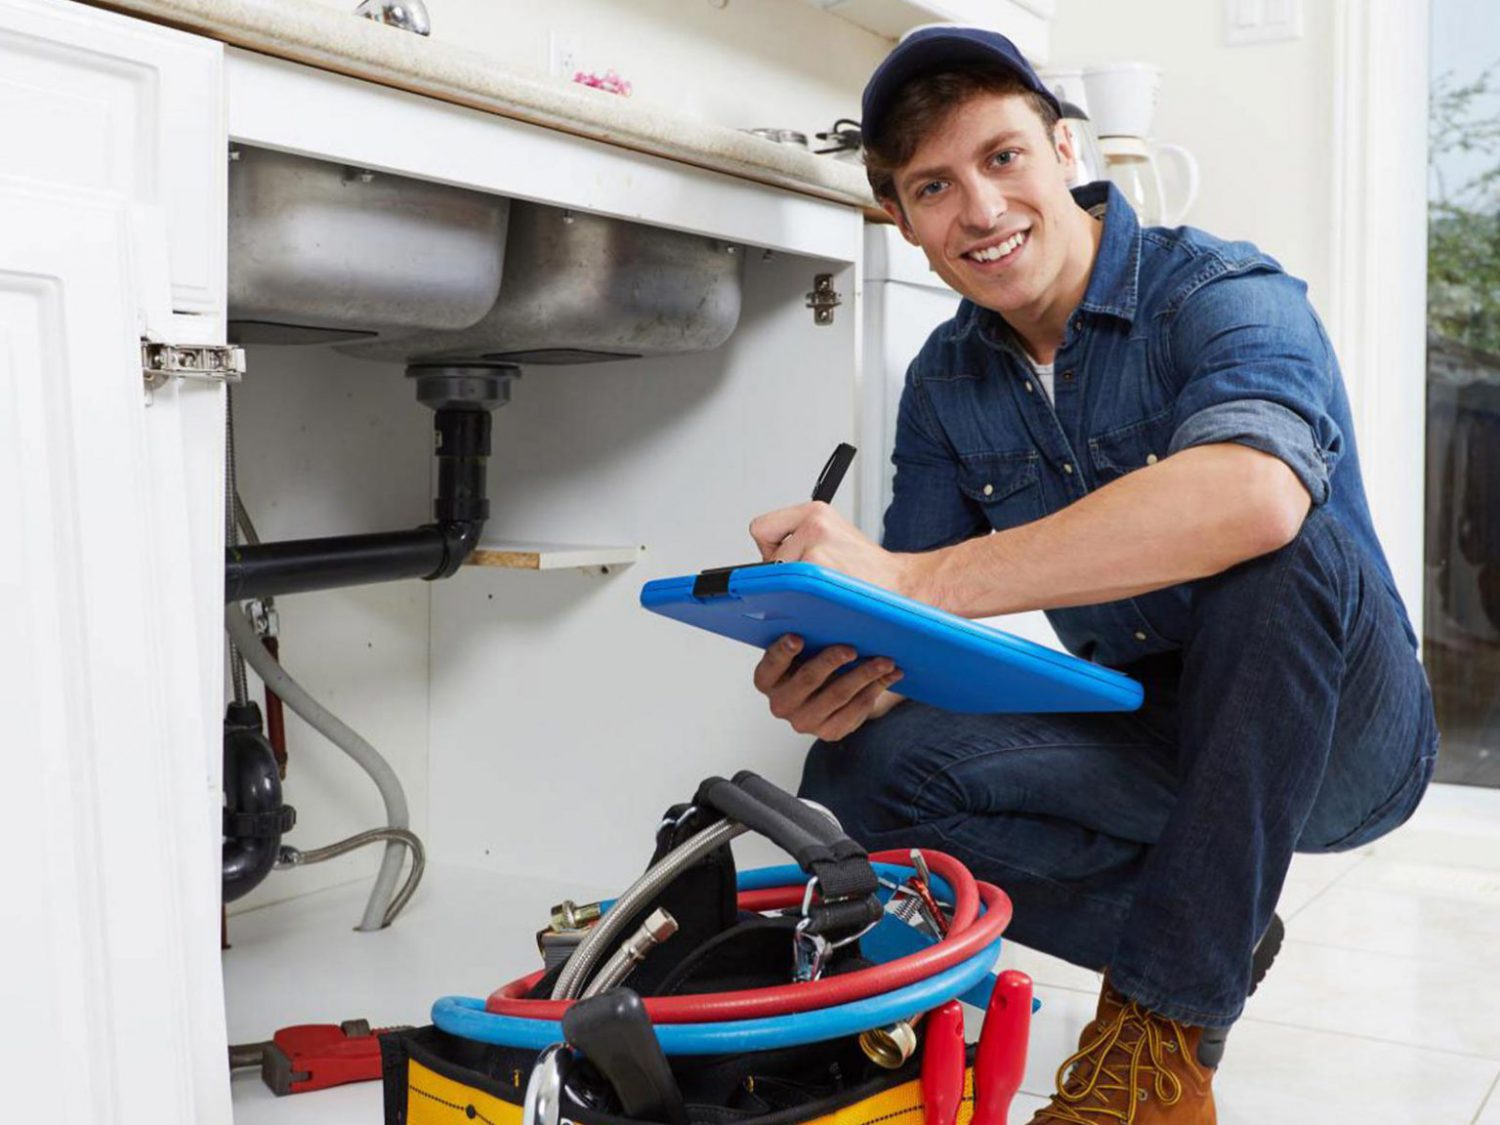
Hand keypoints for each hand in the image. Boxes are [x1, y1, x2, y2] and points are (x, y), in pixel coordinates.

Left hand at [749, 501, 918, 595]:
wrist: (905, 586)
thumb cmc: (869, 572)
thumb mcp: (835, 538)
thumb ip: (800, 541)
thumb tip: (762, 569)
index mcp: (816, 512)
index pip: (763, 530)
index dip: (773, 552)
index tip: (786, 565)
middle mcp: (815, 523)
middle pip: (768, 559)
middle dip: (785, 576)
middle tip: (817, 583)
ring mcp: (816, 547)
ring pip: (779, 579)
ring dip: (796, 591)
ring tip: (826, 592)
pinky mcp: (819, 571)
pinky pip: (790, 594)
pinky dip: (803, 603)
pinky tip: (826, 601)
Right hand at [753, 634, 903, 740]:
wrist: (828, 692)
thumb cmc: (813, 659)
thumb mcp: (805, 646)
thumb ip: (808, 630)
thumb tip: (825, 603)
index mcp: (767, 679)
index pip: (770, 665)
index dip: (783, 651)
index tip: (797, 638)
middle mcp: (781, 704)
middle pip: (807, 679)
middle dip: (831, 661)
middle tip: (851, 648)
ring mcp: (804, 721)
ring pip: (837, 695)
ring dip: (864, 675)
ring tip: (885, 661)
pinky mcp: (829, 732)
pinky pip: (854, 710)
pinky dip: (874, 690)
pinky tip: (889, 675)